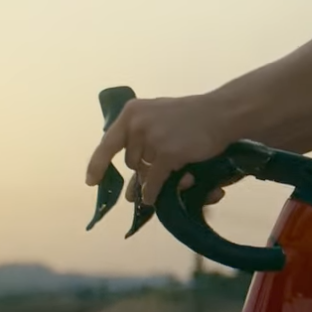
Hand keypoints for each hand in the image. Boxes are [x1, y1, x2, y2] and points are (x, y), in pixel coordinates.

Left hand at [84, 94, 238, 206]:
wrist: (220, 113)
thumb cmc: (191, 115)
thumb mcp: (158, 114)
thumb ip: (141, 136)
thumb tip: (132, 172)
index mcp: (132, 112)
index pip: (108, 142)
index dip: (98, 164)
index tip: (91, 181)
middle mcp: (137, 124)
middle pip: (130, 160)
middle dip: (141, 168)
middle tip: (156, 168)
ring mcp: (151, 138)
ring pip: (142, 171)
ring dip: (152, 177)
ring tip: (173, 172)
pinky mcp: (167, 153)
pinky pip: (153, 181)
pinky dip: (151, 192)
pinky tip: (151, 199)